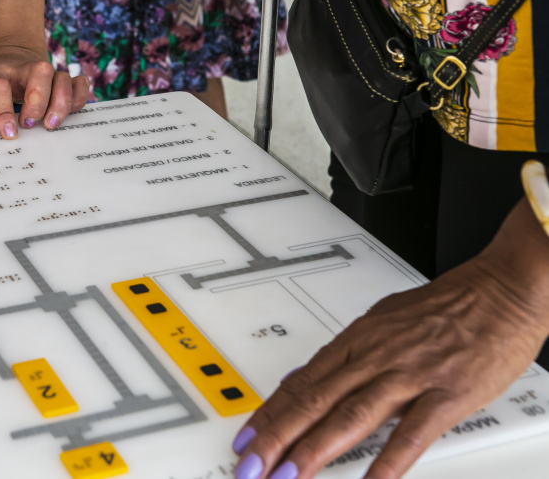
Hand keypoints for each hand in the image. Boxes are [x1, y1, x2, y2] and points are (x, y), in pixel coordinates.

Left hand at [0, 43, 89, 138]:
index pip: (0, 86)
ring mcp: (48, 74)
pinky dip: (79, 97)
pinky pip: (79, 85)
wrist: (12, 55)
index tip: (9, 133)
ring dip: (60, 104)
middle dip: (39, 101)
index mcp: (0, 72)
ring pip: (63, 79)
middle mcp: (27, 69)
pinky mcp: (64, 81)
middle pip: (41, 72)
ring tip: (50, 124)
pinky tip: (71, 110)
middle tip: (29, 123)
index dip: (3, 111)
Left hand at [232, 247, 548, 478]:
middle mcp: (375, 356)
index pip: (301, 381)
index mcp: (358, 339)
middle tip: (250, 464)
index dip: (270, 412)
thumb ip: (346, 354)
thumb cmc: (446, 307)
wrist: (502, 290)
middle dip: (276, 437)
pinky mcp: (447, 394)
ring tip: (288, 475)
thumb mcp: (383, 320)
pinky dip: (389, 462)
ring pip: (350, 416)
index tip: (247, 435)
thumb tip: (307, 376)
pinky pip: (413, 433)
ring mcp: (410, 375)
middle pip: (313, 400)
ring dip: (314, 450)